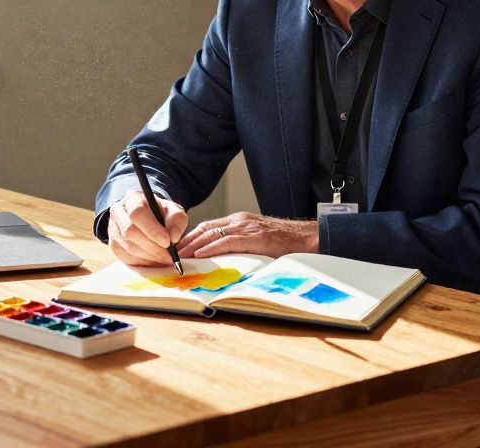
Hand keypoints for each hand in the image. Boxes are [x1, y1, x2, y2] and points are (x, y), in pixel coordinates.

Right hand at [107, 189, 187, 267]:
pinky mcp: (113, 244)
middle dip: (152, 247)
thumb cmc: (160, 213)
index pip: (137, 213)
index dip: (152, 230)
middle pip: (130, 232)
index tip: (167, 242)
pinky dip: (142, 262)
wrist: (148, 218)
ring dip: (149, 256)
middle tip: (169, 256)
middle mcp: (118, 211)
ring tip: (164, 259)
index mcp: (133, 198)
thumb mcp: (173, 211)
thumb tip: (173, 237)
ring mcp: (112, 228)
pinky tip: (154, 260)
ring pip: (128, 247)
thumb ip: (176, 220)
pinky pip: (125, 257)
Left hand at [176, 212, 317, 258]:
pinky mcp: (254, 237)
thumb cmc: (284, 243)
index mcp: (240, 221)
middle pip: (206, 228)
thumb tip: (223, 258)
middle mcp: (240, 220)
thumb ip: (241, 244)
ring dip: (194, 245)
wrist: (307, 238)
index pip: (209, 226)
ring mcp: (247, 227)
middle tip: (172, 252)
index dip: (192, 236)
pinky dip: (211, 248)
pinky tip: (200, 254)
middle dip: (187, 240)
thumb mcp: (257, 240)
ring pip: (213, 233)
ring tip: (180, 255)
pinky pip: (227, 242)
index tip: (178, 247)